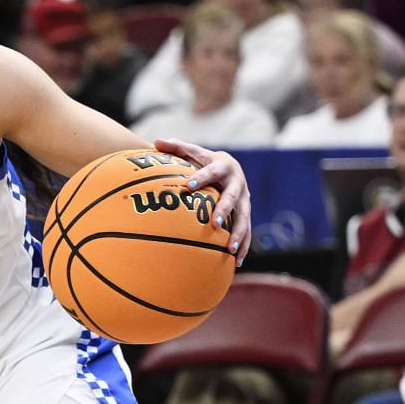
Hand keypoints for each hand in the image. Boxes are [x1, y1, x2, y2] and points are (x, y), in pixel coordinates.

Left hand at [155, 138, 250, 260]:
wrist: (230, 167)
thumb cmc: (204, 161)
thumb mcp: (192, 152)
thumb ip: (176, 147)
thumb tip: (157, 141)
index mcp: (223, 166)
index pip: (211, 171)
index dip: (201, 177)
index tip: (188, 186)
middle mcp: (238, 183)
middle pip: (232, 197)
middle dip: (224, 210)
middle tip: (213, 222)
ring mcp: (245, 200)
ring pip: (244, 218)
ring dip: (238, 234)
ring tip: (229, 250)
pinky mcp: (246, 214)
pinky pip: (247, 231)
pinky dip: (243, 246)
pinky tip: (237, 262)